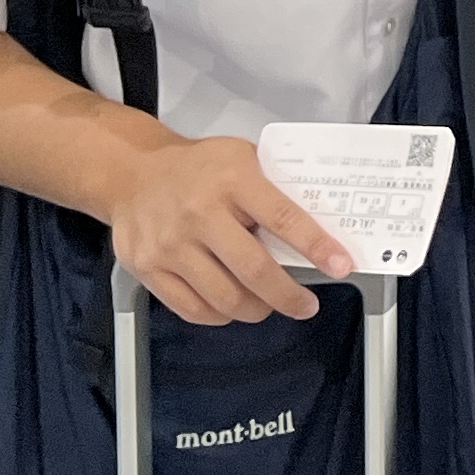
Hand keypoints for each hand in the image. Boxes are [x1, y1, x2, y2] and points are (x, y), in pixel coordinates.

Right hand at [98, 132, 348, 326]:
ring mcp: (171, 244)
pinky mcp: (149, 268)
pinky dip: (221, 315)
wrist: (133, 172)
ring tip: (269, 304)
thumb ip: (276, 190)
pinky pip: (194, 309)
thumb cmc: (198, 168)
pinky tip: (233, 306)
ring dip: (258, 309)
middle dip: (289, 296)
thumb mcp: (244, 159)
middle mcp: (199, 213)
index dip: (317, 246)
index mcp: (232, 180)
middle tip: (306, 304)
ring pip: (226, 298)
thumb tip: (321, 228)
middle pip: (255, 271)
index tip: (341, 266)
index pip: (284, 218)